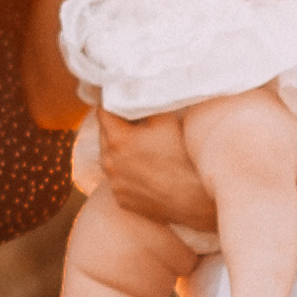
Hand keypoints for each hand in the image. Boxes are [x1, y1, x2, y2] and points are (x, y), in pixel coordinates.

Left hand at [96, 111, 219, 231]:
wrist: (194, 198)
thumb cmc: (182, 156)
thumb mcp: (166, 120)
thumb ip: (143, 105)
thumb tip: (132, 96)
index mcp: (116, 140)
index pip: (102, 112)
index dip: (110, 103)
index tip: (119, 100)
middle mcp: (109, 163)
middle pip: (104, 135)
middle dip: (116, 126)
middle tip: (136, 123)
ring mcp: (114, 184)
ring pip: (110, 158)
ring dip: (120, 150)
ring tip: (143, 148)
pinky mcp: (121, 200)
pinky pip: (118, 178)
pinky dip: (126, 171)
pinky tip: (145, 170)